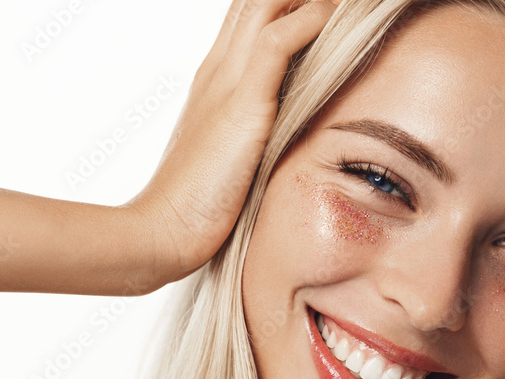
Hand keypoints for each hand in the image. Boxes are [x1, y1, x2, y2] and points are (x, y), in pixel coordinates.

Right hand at [130, 0, 338, 287]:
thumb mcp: (231, 156)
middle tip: (335, 3)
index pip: (247, 16)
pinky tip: (332, 15)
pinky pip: (276, 41)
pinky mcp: (241, 105)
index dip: (280, 5)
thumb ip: (254, 133)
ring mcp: (226, 83)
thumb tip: (287, 136)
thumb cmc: (196, 207)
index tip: (317, 10)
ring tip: (342, 1)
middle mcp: (217, 69)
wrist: (162, 231)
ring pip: (263, 5)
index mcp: (213, 78)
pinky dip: (308, 21)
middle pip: (253, 2)